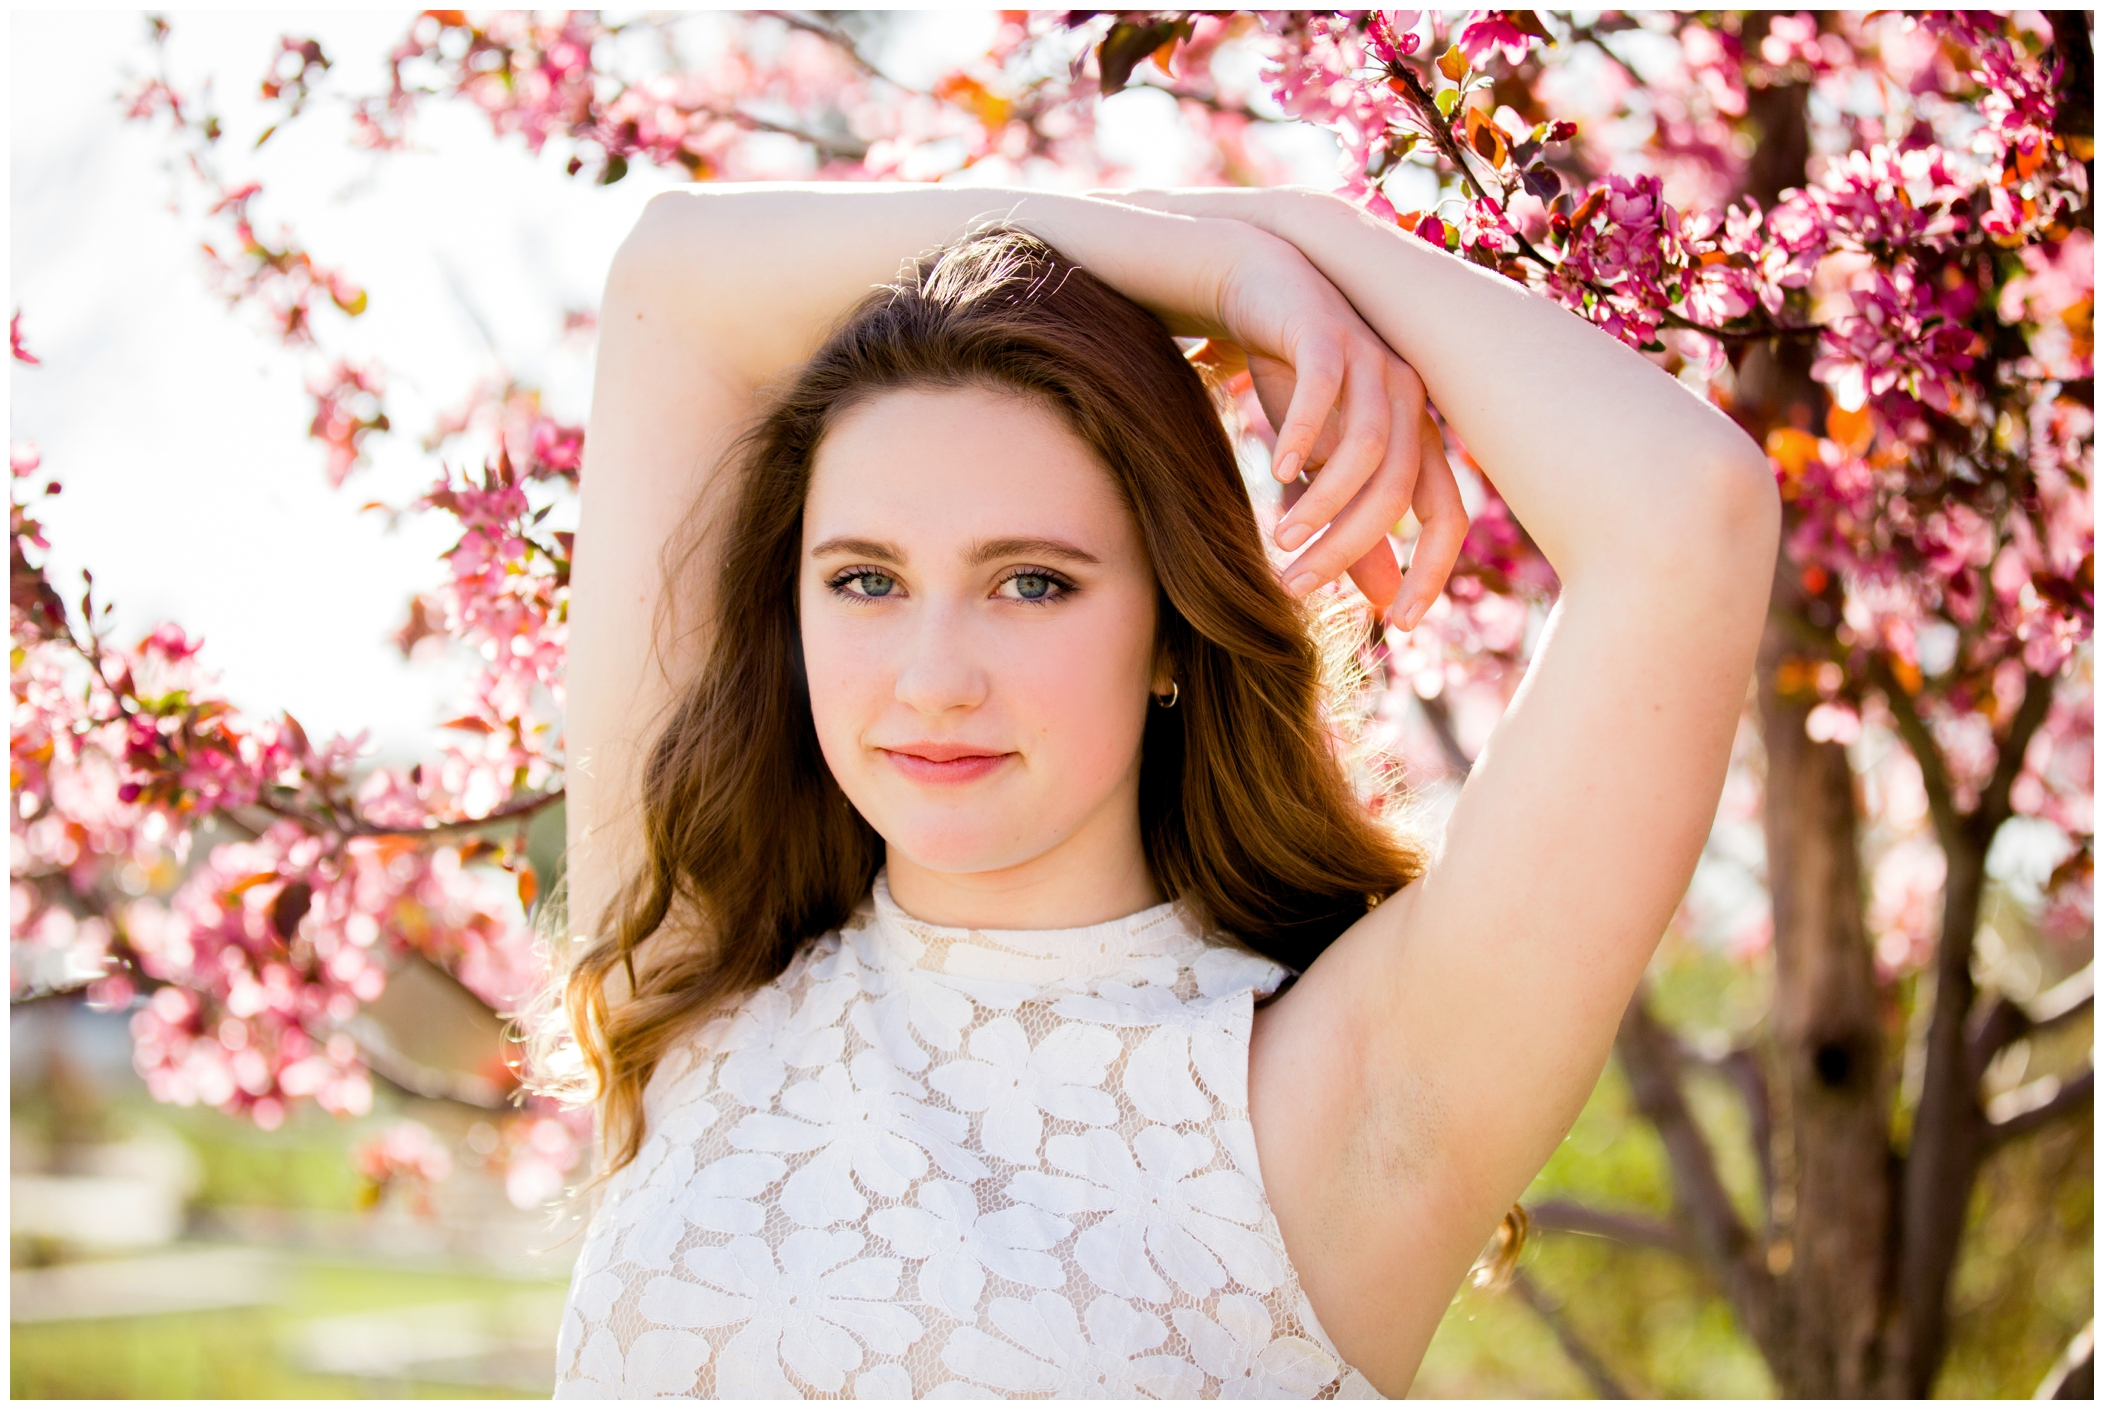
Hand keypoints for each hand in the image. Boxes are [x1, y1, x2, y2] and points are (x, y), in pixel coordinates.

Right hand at [1194, 335, 1468, 629]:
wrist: (1255, 286)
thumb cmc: (1292, 376)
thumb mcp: (1319, 464)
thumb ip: (1348, 523)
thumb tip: (1376, 598)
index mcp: (1417, 435)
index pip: (1447, 515)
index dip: (1432, 572)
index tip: (1396, 624)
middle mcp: (1408, 399)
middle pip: (1398, 491)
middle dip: (1348, 547)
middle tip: (1296, 585)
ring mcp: (1372, 361)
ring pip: (1366, 449)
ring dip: (1323, 503)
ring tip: (1279, 539)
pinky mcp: (1327, 333)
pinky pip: (1325, 390)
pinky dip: (1303, 433)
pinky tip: (1276, 469)